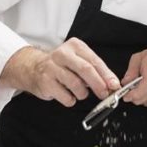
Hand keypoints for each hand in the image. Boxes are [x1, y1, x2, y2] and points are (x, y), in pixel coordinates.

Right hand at [0, 39, 120, 107]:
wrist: (32, 68)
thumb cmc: (60, 66)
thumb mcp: (78, 61)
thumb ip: (95, 70)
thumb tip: (112, 84)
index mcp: (75, 46)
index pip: (94, 61)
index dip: (106, 75)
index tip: (114, 85)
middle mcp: (62, 54)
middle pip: (86, 70)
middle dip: (99, 84)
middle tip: (104, 94)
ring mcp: (52, 67)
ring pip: (76, 84)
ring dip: (83, 93)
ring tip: (81, 93)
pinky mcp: (45, 82)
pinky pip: (66, 96)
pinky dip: (71, 100)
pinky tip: (68, 95)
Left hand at [120, 48, 146, 107]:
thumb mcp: (144, 56)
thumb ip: (131, 69)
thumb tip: (125, 82)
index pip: (139, 92)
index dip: (130, 95)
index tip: (126, 94)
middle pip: (140, 100)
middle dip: (134, 95)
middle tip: (135, 86)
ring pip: (146, 103)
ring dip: (143, 96)